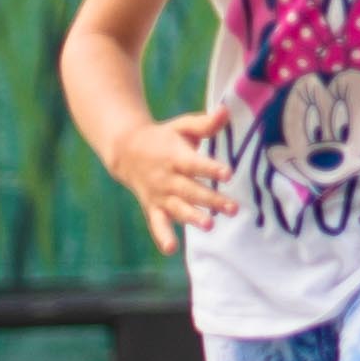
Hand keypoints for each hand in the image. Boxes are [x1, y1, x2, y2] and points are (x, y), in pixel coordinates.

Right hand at [113, 109, 231, 248]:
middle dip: (212, 199)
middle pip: (191, 190)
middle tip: (233, 208)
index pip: (195, 163)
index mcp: (175, 156)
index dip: (210, 168)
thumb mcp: (182, 126)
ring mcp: (159, 194)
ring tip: (209, 225)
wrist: (126, 151)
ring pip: (177, 208)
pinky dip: (162, 236)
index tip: (227, 173)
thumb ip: (205, 123)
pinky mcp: (153, 206)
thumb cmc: (164, 137)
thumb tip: (226, 111)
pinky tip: (171, 249)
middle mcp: (167, 178)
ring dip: (192, 217)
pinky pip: (157, 223)